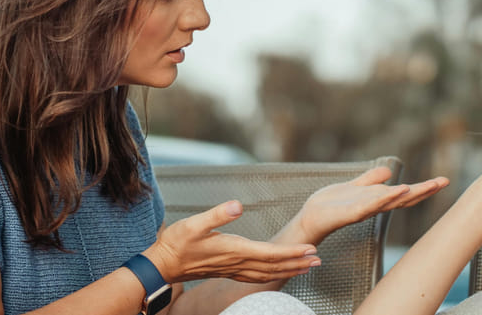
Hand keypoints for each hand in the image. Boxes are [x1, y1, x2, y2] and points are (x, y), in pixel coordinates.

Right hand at [146, 201, 320, 283]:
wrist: (162, 265)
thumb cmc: (177, 243)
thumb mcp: (194, 223)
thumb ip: (217, 214)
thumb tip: (238, 205)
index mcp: (235, 250)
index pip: (270, 253)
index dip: (292, 252)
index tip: (310, 249)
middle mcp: (238, 263)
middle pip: (275, 266)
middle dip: (299, 263)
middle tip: (319, 259)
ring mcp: (234, 269)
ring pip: (269, 274)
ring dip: (290, 271)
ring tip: (308, 268)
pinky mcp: (230, 271)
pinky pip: (258, 277)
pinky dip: (274, 275)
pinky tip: (280, 273)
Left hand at [295, 166, 449, 242]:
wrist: (311, 217)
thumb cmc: (332, 204)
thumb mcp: (355, 186)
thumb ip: (371, 179)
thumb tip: (389, 171)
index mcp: (377, 199)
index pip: (404, 193)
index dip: (423, 188)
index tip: (442, 180)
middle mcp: (375, 205)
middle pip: (404, 198)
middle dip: (424, 190)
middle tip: (443, 182)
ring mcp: (365, 209)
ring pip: (391, 201)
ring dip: (408, 193)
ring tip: (425, 185)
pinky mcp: (352, 212)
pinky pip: (371, 204)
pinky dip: (385, 197)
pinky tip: (396, 190)